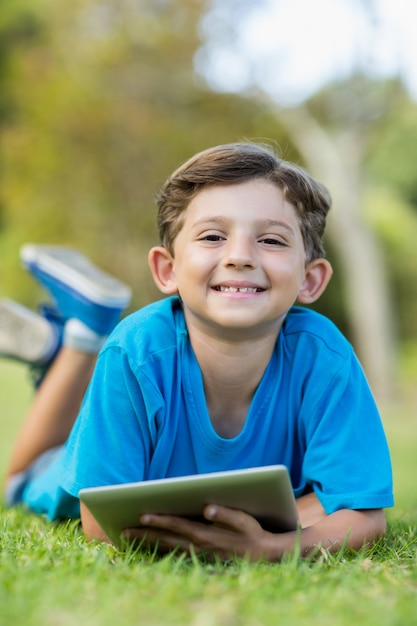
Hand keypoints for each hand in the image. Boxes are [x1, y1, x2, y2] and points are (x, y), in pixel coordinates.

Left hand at [122, 504, 279, 560]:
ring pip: (167, 548)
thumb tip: (208, 508)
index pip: (178, 526)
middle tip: (123, 530)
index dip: (160, 521)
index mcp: (207, 535)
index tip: (142, 515)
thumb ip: (226, 514)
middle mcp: (199, 546)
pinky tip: (148, 545)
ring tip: (128, 536)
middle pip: (167, 539)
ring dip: (148, 542)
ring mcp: (198, 555)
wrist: (265, 555)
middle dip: (145, 534)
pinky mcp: (200, 559)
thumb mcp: (244, 521)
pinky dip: (159, 549)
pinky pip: (174, 554)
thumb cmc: (252, 533)